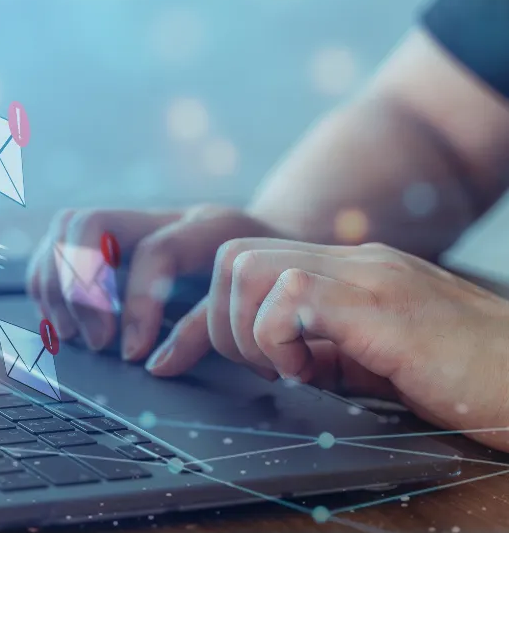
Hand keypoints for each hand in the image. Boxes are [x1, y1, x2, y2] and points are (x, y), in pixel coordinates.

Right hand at [25, 205, 282, 358]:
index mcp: (206, 225)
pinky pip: (58, 242)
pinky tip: (60, 320)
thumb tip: (156, 367)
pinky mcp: (110, 236)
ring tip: (69, 334)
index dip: (138, 303)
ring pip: (67, 225)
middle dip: (80, 285)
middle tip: (95, 341)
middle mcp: (160, 214)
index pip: (156, 251)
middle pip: (93, 221)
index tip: (132, 354)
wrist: (270, 244)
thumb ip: (205, 331)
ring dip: (55, 281)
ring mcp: (130, 219)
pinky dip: (48, 280)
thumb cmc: (262, 281)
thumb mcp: (251, 301)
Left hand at [147, 239, 508, 450]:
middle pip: (230, 257)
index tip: (169, 360)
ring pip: (246, 269)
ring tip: (298, 370)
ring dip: (249, 331)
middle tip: (271, 368)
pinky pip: (288, 299)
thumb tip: (271, 360)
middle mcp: (350, 261)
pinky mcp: (379, 303)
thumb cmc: (466, 379)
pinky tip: (319, 372)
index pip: (244, 266)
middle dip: (221, 321)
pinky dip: (280, 342)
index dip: (198, 315)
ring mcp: (364, 275)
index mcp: (345, 272)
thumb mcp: (375, 363)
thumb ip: (322, 349)